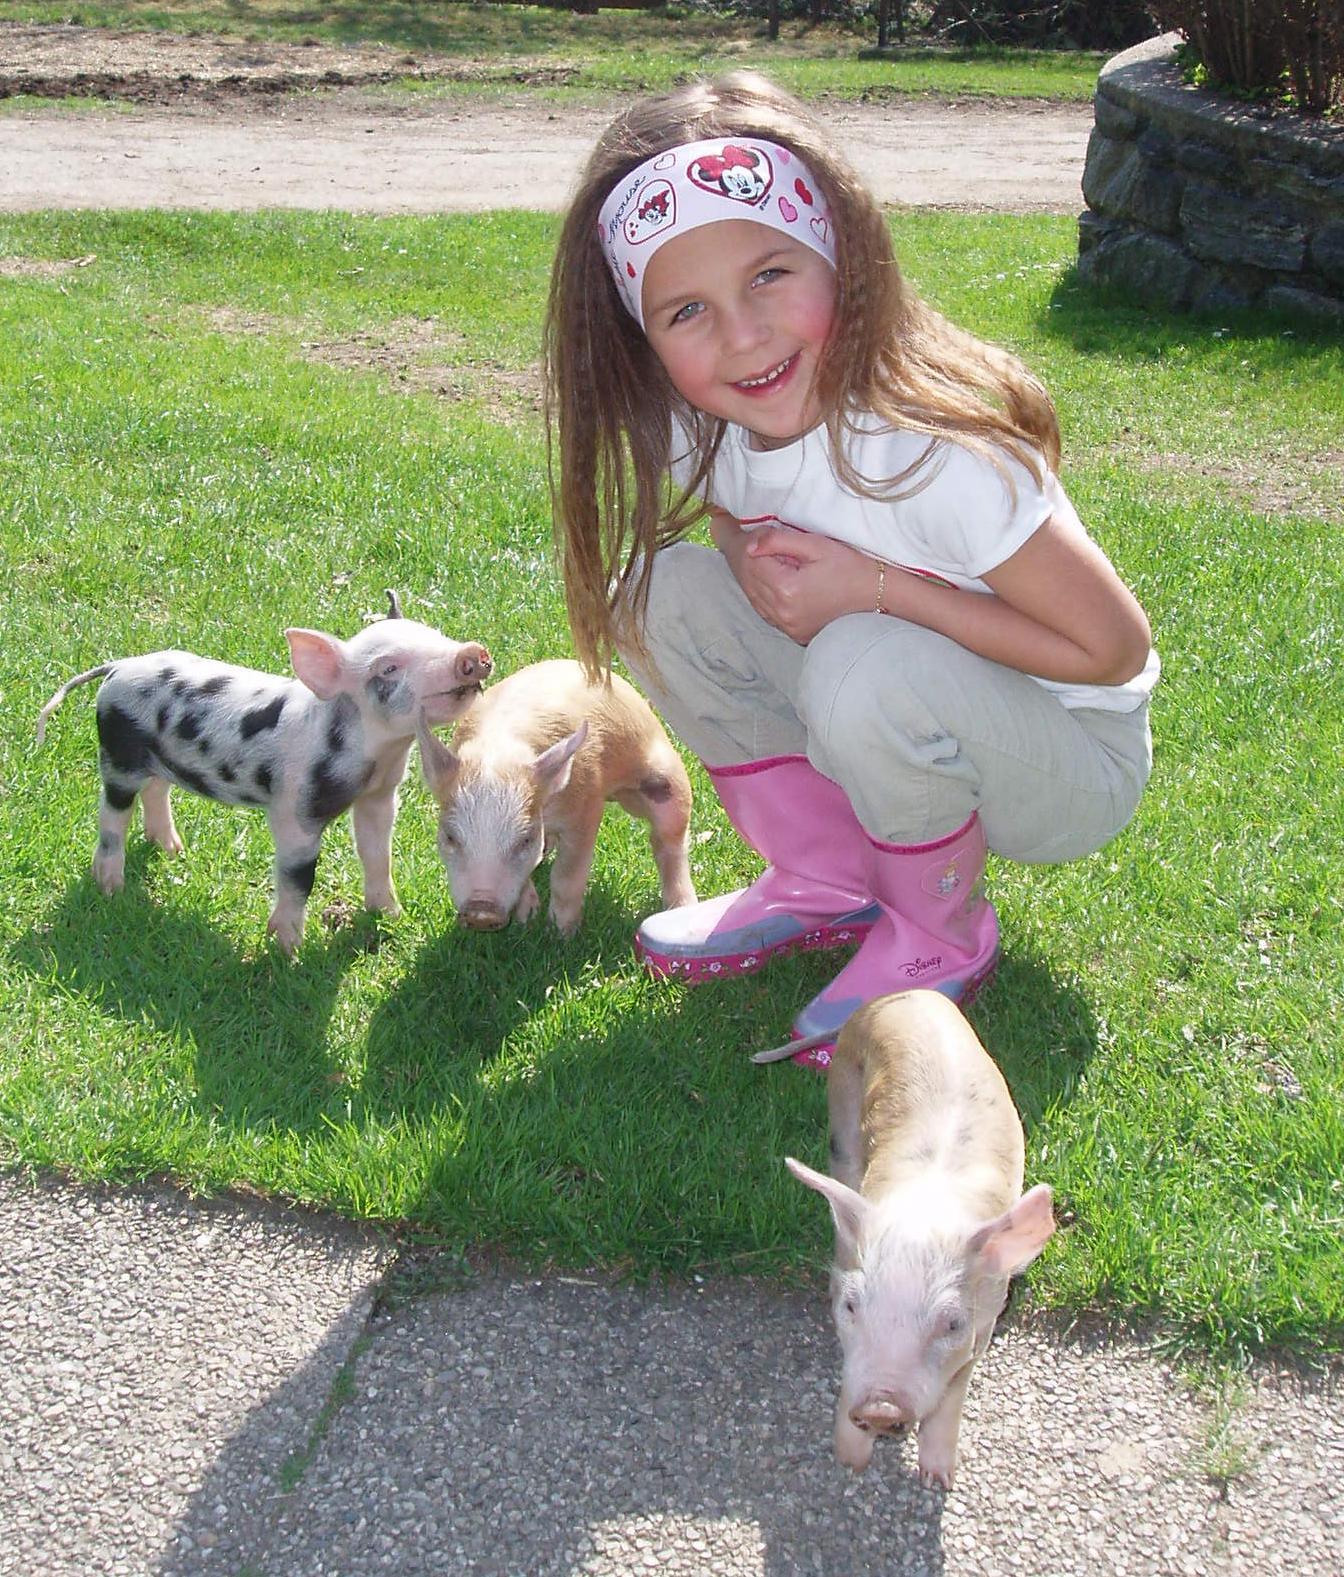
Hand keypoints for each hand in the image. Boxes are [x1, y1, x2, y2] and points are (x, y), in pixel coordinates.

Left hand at [714, 518, 881, 644]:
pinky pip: (761, 607)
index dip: (734, 537)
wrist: (878, 599)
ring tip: (736, 545)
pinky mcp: (790, 630)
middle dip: (734, 551)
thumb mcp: (818, 545)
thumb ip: (781, 542)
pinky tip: (754, 572)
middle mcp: (781, 611)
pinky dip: (754, 588)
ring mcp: (785, 624)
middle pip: (745, 577)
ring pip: (750, 594)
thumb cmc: (852, 568)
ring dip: (742, 570)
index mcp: (786, 589)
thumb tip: (749, 544)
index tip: (723, 518)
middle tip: (723, 526)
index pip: (748, 559)